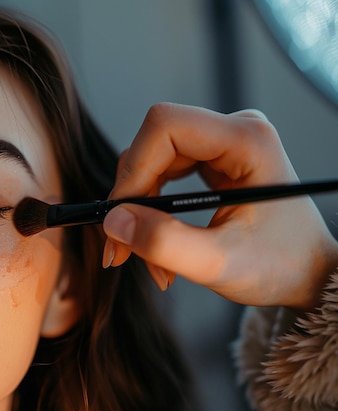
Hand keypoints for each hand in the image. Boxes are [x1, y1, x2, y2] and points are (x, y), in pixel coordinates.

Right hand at [102, 103, 337, 310]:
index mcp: (246, 141)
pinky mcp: (211, 160)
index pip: (165, 126)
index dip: (134, 169)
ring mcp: (221, 144)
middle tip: (124, 248)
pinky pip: (162, 174)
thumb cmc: (281, 265)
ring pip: (150, 162)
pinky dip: (150, 211)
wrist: (306, 274)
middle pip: (152, 145)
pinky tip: (156, 242)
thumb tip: (114, 221)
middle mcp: (234, 132)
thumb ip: (164, 243)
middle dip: (132, 200)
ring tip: (146, 257)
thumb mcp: (220, 263)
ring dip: (139, 211)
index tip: (121, 217)